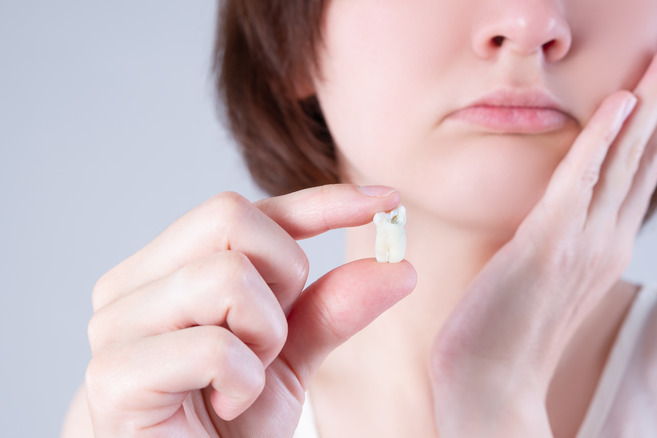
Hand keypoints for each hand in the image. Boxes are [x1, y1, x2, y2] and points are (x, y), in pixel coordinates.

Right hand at [85, 185, 415, 436]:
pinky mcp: (114, 375)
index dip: (319, 202)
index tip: (386, 201)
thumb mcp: (290, 358)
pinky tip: (226, 405)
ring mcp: (116, 327)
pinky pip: (215, 347)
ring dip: (264, 336)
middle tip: (271, 338)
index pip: (246, 211)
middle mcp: (131, 285)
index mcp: (166, 269)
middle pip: (230, 217)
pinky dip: (244, 381)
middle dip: (282, 274)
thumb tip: (398, 268)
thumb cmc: (224, 425)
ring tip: (243, 380)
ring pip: (227, 277)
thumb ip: (332, 309)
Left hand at [430, 32, 656, 436]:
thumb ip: (560, 236)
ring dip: (652, 101)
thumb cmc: (506, 329)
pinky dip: (602, 141)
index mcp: (605, 243)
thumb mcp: (544, 274)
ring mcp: (582, 243)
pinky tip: (621, 103)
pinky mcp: (546, 247)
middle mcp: (606, 239)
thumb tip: (557, 209)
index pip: (639, 168)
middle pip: (647, 154)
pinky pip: (580, 183)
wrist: (491, 385)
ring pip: (627, 160)